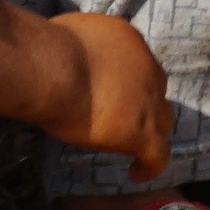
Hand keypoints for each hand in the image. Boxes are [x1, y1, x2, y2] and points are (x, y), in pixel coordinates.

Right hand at [33, 9, 173, 181]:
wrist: (54, 69)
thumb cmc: (47, 48)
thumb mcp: (66, 36)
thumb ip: (74, 47)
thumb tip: (60, 54)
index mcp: (127, 41)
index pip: (137, 63)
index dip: (128, 79)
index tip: (112, 91)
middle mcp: (146, 68)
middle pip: (156, 90)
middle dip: (144, 103)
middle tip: (123, 116)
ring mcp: (148, 101)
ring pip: (162, 121)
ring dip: (149, 131)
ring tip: (132, 146)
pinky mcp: (141, 133)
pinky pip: (158, 155)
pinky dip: (150, 165)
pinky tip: (135, 173)